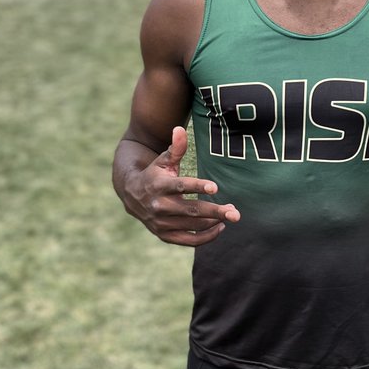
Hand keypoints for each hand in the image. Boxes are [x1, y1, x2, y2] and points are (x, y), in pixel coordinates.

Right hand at [125, 126, 239, 246]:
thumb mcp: (163, 160)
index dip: (197, 187)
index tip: (215, 187)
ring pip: (192, 225)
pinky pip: (188, 240)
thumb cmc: (155, 174)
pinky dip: (205, 236)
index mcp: (158, 185)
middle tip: (236, 212)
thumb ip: (176, 147)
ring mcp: (161, 223)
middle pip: (191, 210)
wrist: (132, 195)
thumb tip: (180, 128)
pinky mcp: (164, 235)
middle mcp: (159, 206)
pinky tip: (220, 227)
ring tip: (231, 214)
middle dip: (215, 211)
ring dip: (214, 221)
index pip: (180, 186)